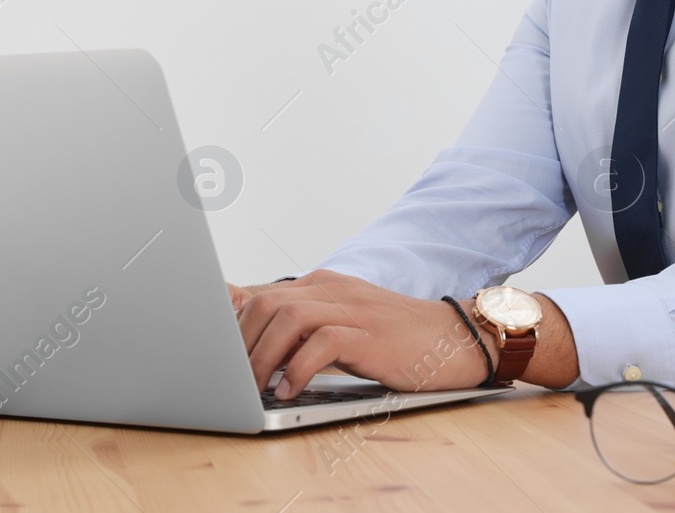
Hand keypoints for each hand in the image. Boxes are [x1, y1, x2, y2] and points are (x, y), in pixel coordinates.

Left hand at [237, 269, 492, 397]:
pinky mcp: (370, 334)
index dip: (232, 325)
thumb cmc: (399, 339)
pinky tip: (290, 390)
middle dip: (240, 343)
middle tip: (232, 379)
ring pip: (287, 318)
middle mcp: (334, 290)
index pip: (262, 294)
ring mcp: (353, 308)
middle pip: (266, 303)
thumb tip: (256, 344)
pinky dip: (299, 367)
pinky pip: (322, 342)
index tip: (217, 355)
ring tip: (254, 388)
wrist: (457, 338)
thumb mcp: (345, 326)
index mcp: (324, 285)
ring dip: (262, 357)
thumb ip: (305, 330)